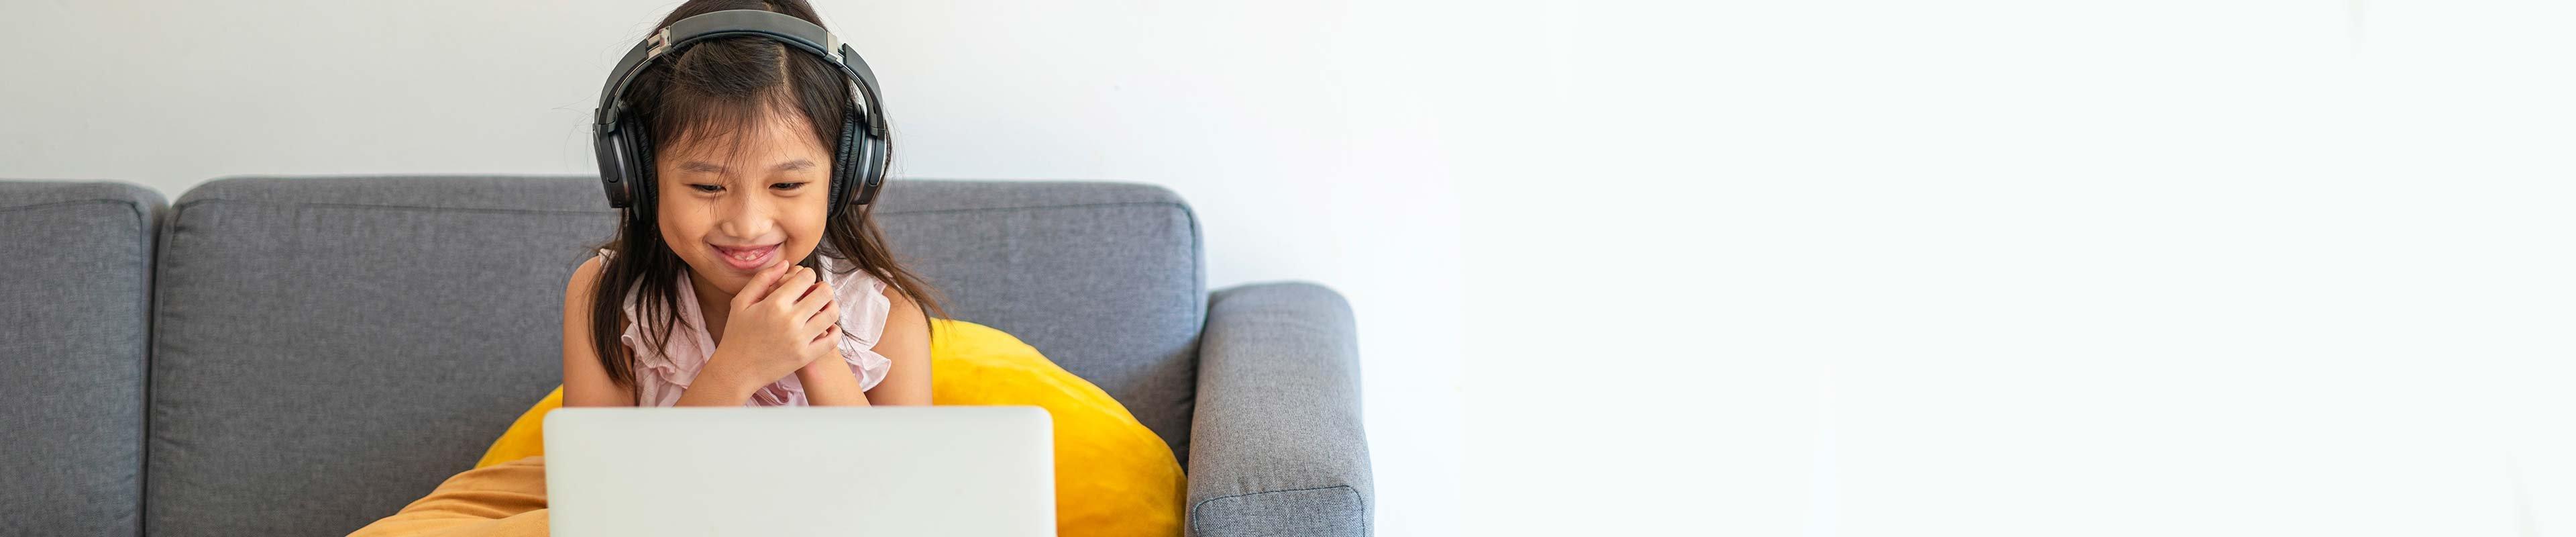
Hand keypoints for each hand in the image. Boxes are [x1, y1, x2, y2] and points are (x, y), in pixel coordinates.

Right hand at [708, 261, 842, 385]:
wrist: (735, 370)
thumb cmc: (737, 333)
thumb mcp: (741, 302)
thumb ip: (763, 279)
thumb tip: (786, 264)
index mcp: (774, 304)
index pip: (807, 277)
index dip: (808, 275)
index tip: (805, 281)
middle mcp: (790, 320)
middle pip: (824, 293)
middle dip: (823, 288)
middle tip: (817, 292)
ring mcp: (800, 339)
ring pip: (832, 314)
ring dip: (831, 306)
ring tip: (823, 307)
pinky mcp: (805, 356)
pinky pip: (832, 339)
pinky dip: (835, 330)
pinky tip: (827, 327)